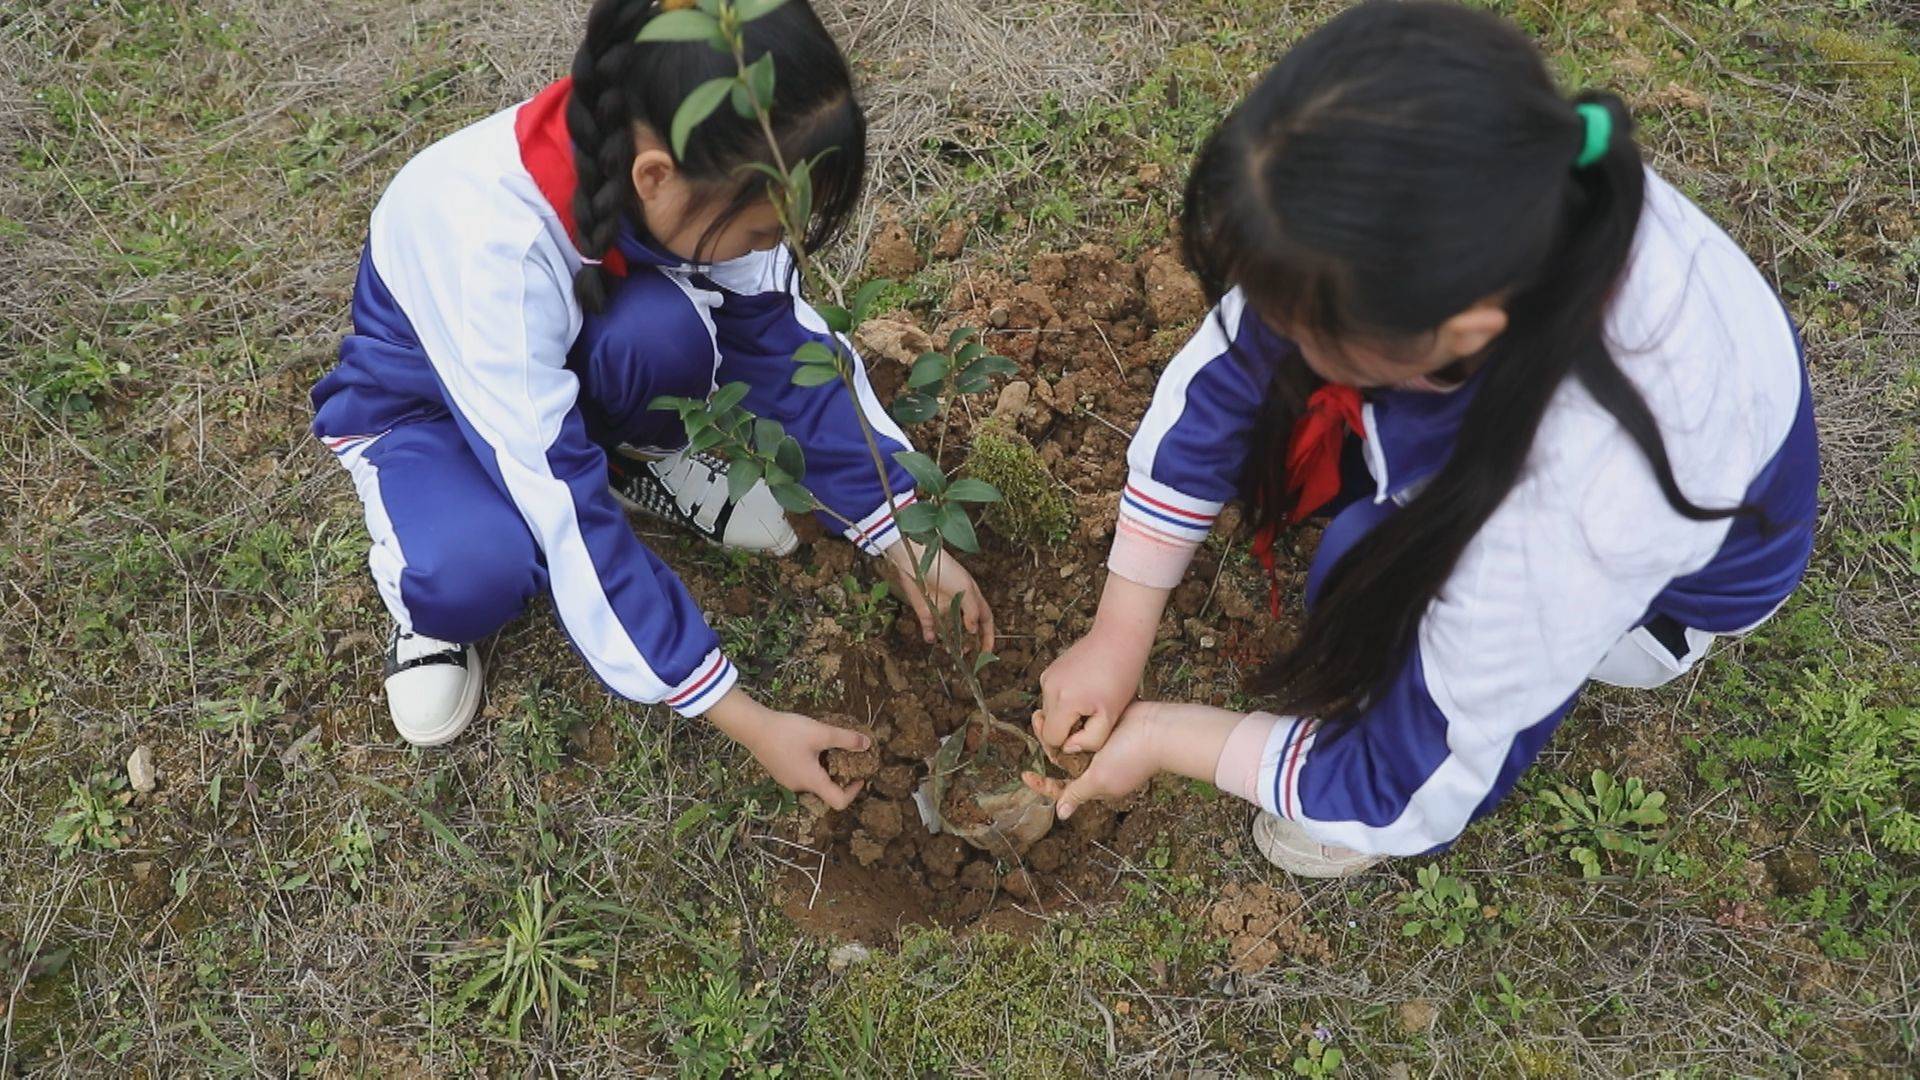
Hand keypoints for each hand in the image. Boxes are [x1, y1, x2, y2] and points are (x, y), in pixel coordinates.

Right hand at [707, 689, 869, 809]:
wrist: (752, 727)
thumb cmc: (788, 732)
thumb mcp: (821, 733)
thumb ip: (846, 739)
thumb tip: (867, 744)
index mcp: (812, 781)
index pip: (839, 801)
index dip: (854, 791)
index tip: (859, 775)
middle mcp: (799, 787)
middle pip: (826, 790)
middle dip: (840, 774)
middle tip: (846, 755)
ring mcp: (787, 781)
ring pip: (814, 780)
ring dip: (825, 767)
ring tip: (828, 746)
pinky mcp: (779, 771)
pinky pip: (802, 774)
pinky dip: (812, 764)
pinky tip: (809, 744)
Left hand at [882, 539, 995, 651]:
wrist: (917, 560)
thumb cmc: (946, 569)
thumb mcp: (965, 588)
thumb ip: (972, 610)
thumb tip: (973, 630)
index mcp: (972, 597)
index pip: (985, 619)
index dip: (987, 635)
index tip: (987, 651)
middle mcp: (958, 604)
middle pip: (968, 628)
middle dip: (970, 642)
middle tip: (967, 654)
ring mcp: (941, 608)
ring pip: (949, 630)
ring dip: (951, 642)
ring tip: (950, 651)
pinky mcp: (925, 610)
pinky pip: (929, 628)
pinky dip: (930, 636)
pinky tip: (931, 639)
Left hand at [1021, 702, 1167, 818]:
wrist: (1158, 728)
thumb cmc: (1131, 758)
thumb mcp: (1099, 779)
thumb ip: (1078, 793)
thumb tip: (1061, 814)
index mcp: (1094, 784)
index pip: (1062, 789)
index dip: (1042, 784)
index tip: (1024, 774)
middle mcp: (1096, 767)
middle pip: (1063, 760)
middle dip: (1047, 743)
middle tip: (1036, 722)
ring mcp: (1102, 747)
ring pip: (1070, 741)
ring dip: (1056, 729)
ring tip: (1043, 714)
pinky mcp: (1107, 727)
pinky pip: (1083, 727)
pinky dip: (1072, 722)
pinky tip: (1062, 711)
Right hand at [1036, 627, 1147, 754]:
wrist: (1118, 638)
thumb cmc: (1121, 678)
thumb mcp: (1111, 716)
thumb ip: (1090, 740)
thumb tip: (1068, 747)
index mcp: (1063, 702)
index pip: (1052, 739)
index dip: (1069, 743)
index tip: (1088, 734)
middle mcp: (1048, 688)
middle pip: (1049, 726)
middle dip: (1067, 728)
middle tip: (1094, 718)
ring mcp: (1047, 677)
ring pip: (1050, 712)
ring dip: (1067, 714)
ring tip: (1092, 703)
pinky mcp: (1049, 671)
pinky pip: (1052, 697)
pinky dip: (1065, 700)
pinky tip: (1087, 691)